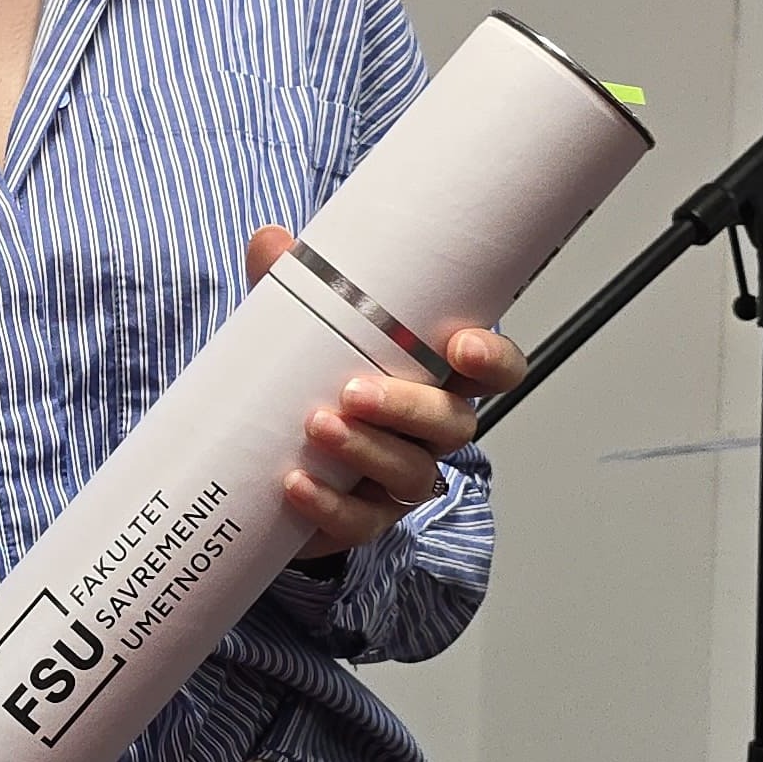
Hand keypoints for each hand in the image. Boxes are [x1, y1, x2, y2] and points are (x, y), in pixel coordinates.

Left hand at [245, 229, 522, 557]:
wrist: (267, 450)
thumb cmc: (312, 376)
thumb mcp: (304, 324)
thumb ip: (291, 282)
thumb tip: (271, 241)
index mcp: (436, 374)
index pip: (495, 369)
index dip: (493, 359)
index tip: (463, 344)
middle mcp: (431, 430)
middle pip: (454, 423)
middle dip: (409, 407)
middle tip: (356, 391)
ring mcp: (401, 475)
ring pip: (412, 473)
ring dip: (368, 450)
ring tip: (318, 427)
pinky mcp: (363, 516)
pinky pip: (361, 520)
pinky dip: (330, 505)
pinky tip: (296, 483)